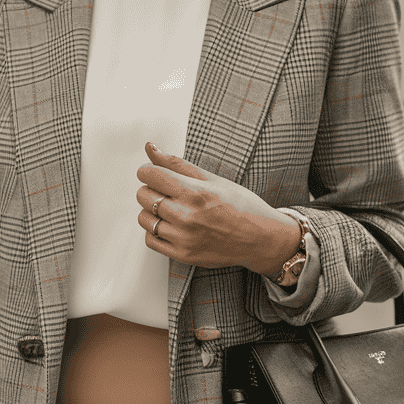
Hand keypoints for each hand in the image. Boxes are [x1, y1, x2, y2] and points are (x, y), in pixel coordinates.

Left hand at [136, 141, 299, 273]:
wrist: (260, 239)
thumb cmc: (241, 206)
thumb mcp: (212, 178)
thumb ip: (177, 163)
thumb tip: (150, 148)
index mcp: (195, 192)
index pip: (150, 175)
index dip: (149, 170)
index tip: (156, 173)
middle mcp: (187, 216)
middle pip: (143, 195)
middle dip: (151, 189)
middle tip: (169, 191)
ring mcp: (183, 238)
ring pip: (143, 218)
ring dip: (152, 211)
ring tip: (172, 209)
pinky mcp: (182, 254)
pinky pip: (150, 239)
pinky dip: (155, 231)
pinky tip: (171, 225)